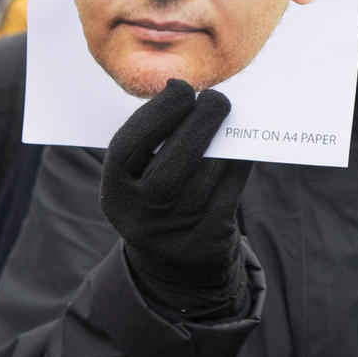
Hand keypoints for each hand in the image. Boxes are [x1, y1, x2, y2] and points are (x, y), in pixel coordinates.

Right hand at [100, 80, 248, 313]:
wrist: (177, 267)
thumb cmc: (161, 202)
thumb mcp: (141, 180)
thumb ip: (155, 143)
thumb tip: (193, 95)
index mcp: (115, 193)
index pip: (128, 147)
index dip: (156, 113)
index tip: (181, 88)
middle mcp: (140, 216)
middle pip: (172, 163)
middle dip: (198, 122)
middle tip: (216, 98)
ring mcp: (175, 232)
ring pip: (207, 175)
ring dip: (223, 140)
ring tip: (229, 118)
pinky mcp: (208, 240)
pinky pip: (229, 190)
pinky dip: (239, 163)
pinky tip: (242, 147)